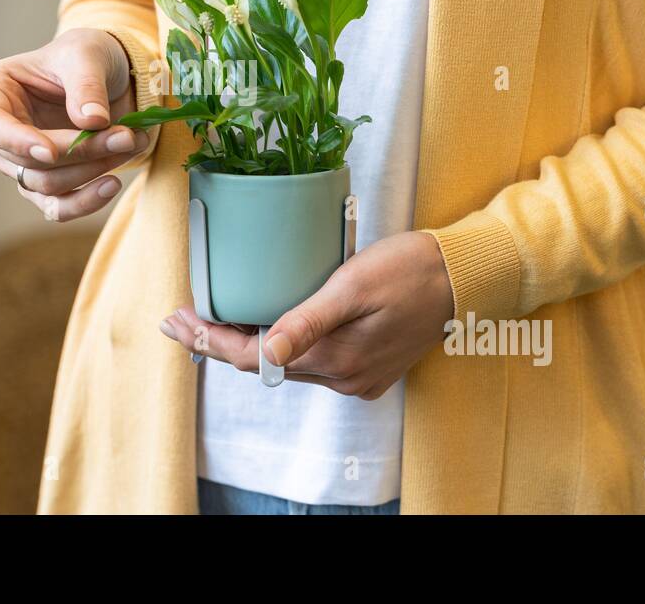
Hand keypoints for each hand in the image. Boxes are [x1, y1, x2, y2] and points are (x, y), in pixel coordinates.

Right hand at [0, 28, 148, 220]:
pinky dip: (86, 201)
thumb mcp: (88, 54)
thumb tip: (91, 122)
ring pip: (45, 185)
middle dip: (79, 152)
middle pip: (27, 160)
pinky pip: (57, 207)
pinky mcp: (45, 182)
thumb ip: (87, 85)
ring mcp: (19, 160)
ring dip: (92, 171)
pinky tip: (112, 183)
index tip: (50, 152)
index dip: (16, 142)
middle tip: (126, 136)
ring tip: (131, 142)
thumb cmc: (87, 55)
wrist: (110, 74)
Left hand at [160, 230, 454, 398]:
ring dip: (246, 344)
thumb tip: (264, 354)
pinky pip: (312, 362)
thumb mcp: (354, 284)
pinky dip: (281, 346)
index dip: (209, 340)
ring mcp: (357, 376)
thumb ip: (308, 321)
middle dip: (217, 340)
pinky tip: (264, 326)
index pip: (252, 358)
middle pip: (263, 364)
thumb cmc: (411, 268)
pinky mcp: (368, 368)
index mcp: (335, 357)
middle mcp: (342, 376)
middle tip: (179, 319)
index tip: (177, 321)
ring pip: (286, 364)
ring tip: (209, 320)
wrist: (466, 277)